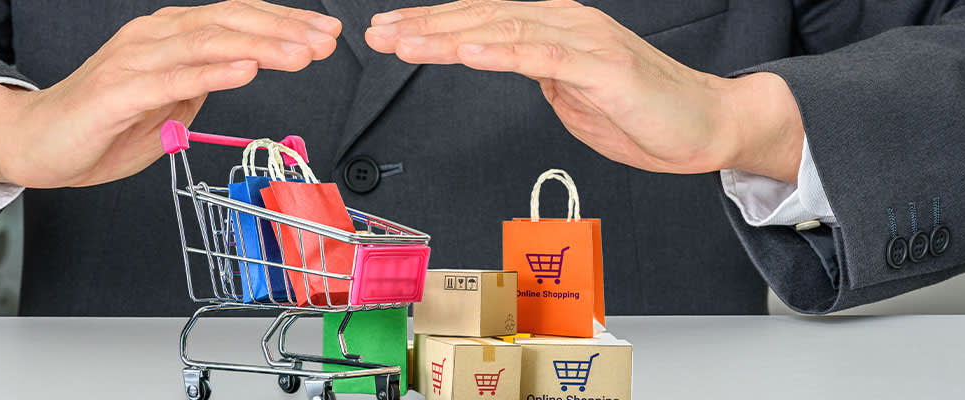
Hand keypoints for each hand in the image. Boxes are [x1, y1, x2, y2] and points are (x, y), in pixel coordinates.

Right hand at [0, 0, 341, 187]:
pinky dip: (214, 73)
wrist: (32, 144)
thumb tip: (236, 74)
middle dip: (285, 30)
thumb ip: (199, 88)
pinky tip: (247, 70)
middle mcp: (153, 38)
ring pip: (208, 44)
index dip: (283, 23)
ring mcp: (135, 61)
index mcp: (168, 39)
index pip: (235, 20)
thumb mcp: (166, 107)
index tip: (324, 33)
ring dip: (261, 46)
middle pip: (229, 23)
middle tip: (327, 40)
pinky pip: (173, 79)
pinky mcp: (118, 92)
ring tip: (302, 52)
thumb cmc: (98, 127)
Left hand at [365, 0, 803, 182]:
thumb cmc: (644, 113)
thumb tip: (503, 62)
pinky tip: (468, 53)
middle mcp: (567, 24)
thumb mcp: (572, 92)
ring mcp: (586, 42)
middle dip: (425, 26)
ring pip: (505, 30)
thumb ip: (538, 73)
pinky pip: (544, 56)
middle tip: (378, 35)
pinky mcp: (604, 68)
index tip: (390, 33)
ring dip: (449, 37)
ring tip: (406, 43)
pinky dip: (502, 52)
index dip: (432, 25)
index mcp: (555, 29)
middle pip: (483, 17)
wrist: (707, 125)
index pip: (482, 20)